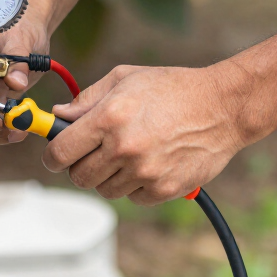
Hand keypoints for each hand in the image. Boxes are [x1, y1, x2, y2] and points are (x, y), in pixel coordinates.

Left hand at [43, 64, 266, 204]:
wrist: (222, 106)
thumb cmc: (173, 88)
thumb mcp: (125, 78)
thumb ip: (87, 99)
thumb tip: (59, 115)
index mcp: (109, 118)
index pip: (60, 152)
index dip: (53, 155)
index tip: (56, 155)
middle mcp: (124, 148)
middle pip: (79, 177)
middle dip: (80, 166)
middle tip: (95, 152)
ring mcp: (145, 171)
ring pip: (105, 190)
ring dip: (109, 176)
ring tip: (127, 154)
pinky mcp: (164, 188)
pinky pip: (133, 198)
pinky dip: (135, 186)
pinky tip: (149, 164)